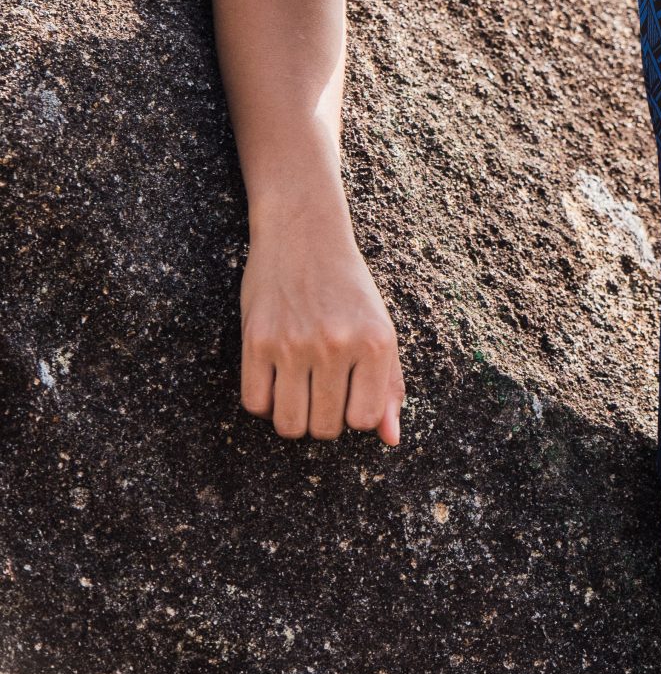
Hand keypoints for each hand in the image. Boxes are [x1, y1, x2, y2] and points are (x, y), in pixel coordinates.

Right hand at [239, 212, 406, 444]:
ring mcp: (293, 343)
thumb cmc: (348, 288)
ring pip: (289, 425)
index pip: (363, 420)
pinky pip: (255, 403)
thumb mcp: (381, 329)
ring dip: (294, 418)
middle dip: (323, 420)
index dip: (354, 415)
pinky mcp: (256, 340)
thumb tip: (391, 439)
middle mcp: (336, 344)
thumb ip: (389, 386)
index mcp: (375, 343)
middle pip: (325, 428)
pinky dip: (265, 403)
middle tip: (322, 391)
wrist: (304, 234)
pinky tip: (275, 380)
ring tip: (299, 391)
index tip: (349, 394)